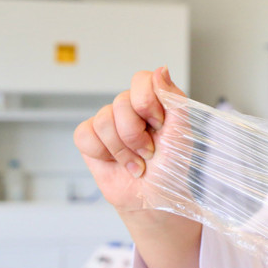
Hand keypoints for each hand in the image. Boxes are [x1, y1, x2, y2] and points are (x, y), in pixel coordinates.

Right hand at [73, 67, 185, 211]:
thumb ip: (173, 99)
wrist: (153, 197)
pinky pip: (85, 134)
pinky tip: (116, 162)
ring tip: (136, 162)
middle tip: (149, 152)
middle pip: (120, 102)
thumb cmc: (171, 167)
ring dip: (122, 149)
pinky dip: (103, 153)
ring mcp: (108, 122)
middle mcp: (130, 108)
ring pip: (103, 120)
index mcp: (154, 102)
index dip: (146, 101)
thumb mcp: (182, 133)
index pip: (141, 79)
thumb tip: (161, 69)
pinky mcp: (90, 139)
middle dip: (136, 135)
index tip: (159, 124)